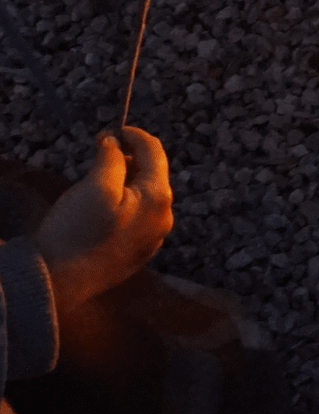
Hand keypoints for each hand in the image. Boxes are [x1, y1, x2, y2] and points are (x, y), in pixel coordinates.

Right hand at [34, 127, 173, 317]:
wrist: (58, 284)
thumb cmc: (77, 230)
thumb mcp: (94, 185)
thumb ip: (112, 158)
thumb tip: (116, 142)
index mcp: (159, 197)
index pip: (155, 152)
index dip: (135, 135)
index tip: (113, 129)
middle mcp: (165, 217)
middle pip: (153, 175)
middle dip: (130, 160)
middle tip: (102, 153)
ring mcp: (154, 238)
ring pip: (145, 197)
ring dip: (127, 182)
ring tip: (100, 178)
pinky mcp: (139, 253)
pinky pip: (138, 218)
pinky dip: (126, 203)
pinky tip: (104, 207)